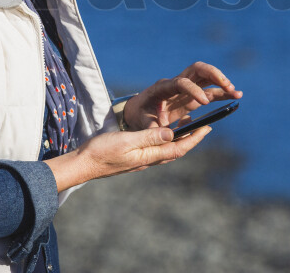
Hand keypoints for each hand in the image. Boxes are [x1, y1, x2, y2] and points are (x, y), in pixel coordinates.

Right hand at [46, 126, 210, 191]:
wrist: (82, 164)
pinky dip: (165, 141)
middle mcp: (148, 160)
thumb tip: (172, 133)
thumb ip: (149, 137)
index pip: (178, 148)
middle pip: (176, 150)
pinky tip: (164, 134)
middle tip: (205, 125)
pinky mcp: (133, 158)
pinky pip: (156, 150)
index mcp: (148, 156)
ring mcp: (140, 160)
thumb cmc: (101, 151)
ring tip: (189, 127)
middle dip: (192, 138)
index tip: (208, 127)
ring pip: (166, 151)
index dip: (195, 138)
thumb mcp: (126, 141)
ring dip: (180, 139)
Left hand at [123, 61, 242, 129]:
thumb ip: (151, 129)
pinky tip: (234, 96)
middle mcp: (176, 83)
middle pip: (197, 70)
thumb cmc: (138, 116)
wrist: (137, 111)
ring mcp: (185, 88)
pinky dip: (222, 93)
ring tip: (237, 93)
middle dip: (213, 75)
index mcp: (162, 88)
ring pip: (206, 78)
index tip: (203, 102)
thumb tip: (166, 136)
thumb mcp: (141, 123)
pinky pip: (209, 91)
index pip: (180, 82)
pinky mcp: (192, 96)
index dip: (192, 90)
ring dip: (222, 83)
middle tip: (227, 86)